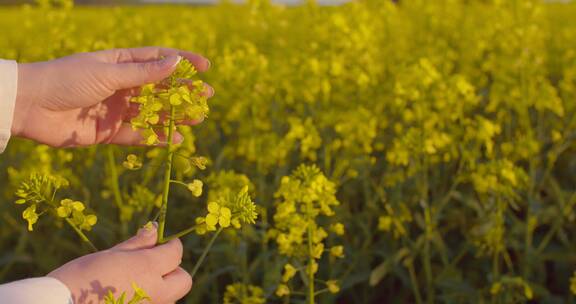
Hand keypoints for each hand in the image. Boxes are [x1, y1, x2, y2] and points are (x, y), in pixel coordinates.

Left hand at [12, 47, 212, 146]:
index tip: (205, 67)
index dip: (182, 62)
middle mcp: (121, 85)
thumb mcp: (108, 73)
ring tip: (197, 119)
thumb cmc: (67, 80)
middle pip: (159, 89)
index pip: (158, 60)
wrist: (30, 107)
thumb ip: (143, 73)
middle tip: (207, 98)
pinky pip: (137, 135)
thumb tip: (175, 62)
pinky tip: (175, 139)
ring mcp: (116, 109)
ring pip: (152, 113)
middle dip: (184, 93)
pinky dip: (156, 138)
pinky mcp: (109, 132)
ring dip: (175, 116)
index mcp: (119, 63)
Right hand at [48, 224, 190, 303]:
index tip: (163, 241)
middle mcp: (156, 292)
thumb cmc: (81, 276)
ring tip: (134, 282)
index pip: (176, 253)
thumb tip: (154, 229)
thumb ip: (137, 244)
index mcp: (148, 268)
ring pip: (170, 297)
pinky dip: (148, 299)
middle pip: (183, 280)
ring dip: (161, 287)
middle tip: (154, 264)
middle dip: (174, 270)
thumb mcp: (110, 254)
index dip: (171, 245)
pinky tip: (127, 294)